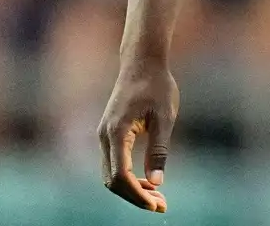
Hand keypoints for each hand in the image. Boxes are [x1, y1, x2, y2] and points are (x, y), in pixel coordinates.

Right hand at [98, 61, 178, 212]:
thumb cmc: (157, 86)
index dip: (137, 194)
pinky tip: (149, 182)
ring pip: (111, 174)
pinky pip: (114, 164)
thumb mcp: (165, 117)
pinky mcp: (110, 135)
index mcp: (116, 133)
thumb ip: (159, 149)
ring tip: (158, 198)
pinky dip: (129, 177)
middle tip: (161, 205)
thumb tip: (156, 181)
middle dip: (135, 196)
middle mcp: (104, 137)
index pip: (120, 176)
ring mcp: (104, 136)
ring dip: (132, 189)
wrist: (141, 63)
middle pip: (112, 180)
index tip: (157, 204)